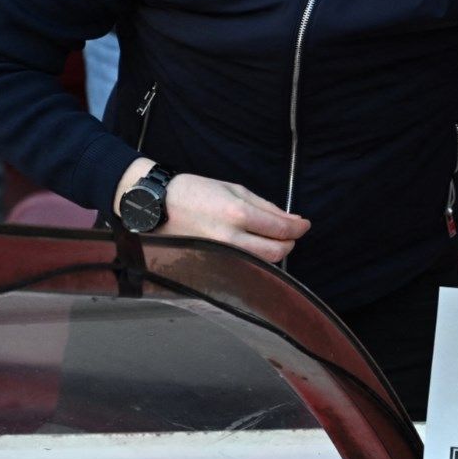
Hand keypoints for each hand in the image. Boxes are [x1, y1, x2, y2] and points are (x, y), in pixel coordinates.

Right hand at [112, 156, 309, 263]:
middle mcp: (229, 238)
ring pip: (261, 264)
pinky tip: (252, 249)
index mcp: (237, 214)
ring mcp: (219, 256)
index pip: (281, 229)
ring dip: (273, 253)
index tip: (304, 224)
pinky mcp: (209, 266)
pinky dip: (254, 261)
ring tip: (269, 240)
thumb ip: (266, 207)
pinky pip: (242, 269)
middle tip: (289, 234)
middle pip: (276, 253)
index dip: (298, 228)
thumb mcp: (233, 189)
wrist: (153, 205)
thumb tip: (293, 220)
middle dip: (288, 243)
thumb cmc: (194, 192)